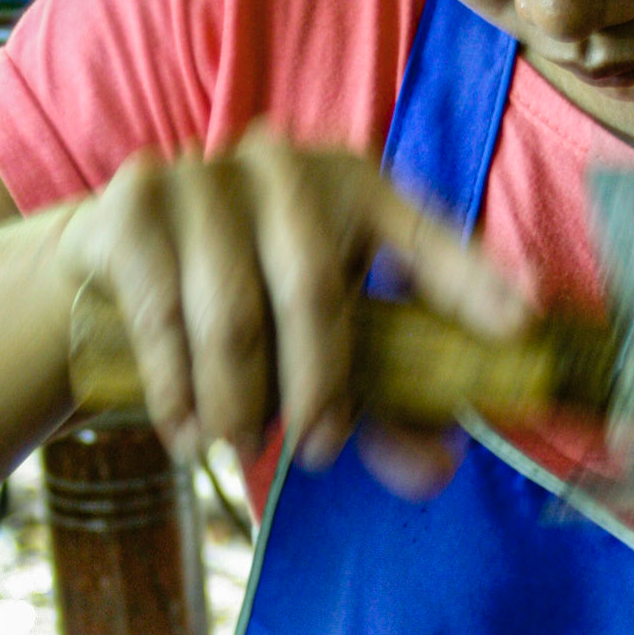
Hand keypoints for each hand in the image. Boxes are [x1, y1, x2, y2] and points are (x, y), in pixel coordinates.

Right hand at [53, 123, 528, 484]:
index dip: (471, 279)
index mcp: (356, 191)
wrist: (114, 263)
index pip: (424, 236)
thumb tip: (440, 468)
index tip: (520, 321)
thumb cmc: (245, 309)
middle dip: (316, 386)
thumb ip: (385, 409)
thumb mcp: (320, 354)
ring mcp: (206, 175)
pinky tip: (184, 432)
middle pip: (313, 286)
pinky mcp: (136, 201)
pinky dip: (176, 391)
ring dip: (238, 402)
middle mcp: (287, 166)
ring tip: (238, 446)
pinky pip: (162, 314)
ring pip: (232, 313)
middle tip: (315, 453)